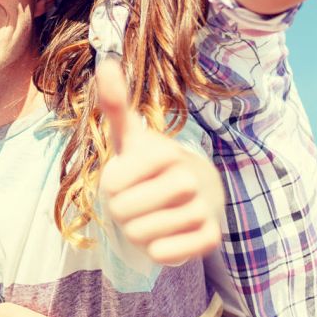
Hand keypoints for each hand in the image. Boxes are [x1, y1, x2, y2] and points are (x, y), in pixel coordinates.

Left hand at [98, 60, 222, 265]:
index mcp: (166, 152)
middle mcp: (189, 178)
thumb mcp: (130, 137)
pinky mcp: (210, 238)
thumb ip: (116, 104)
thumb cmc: (150, 165)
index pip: (112, 183)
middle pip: (124, 211)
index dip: (110, 186)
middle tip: (138, 200)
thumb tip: (106, 62)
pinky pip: (165, 253)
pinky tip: (165, 235)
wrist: (193, 194)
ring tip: (151, 215)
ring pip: (142, 234)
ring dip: (137, 231)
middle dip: (121, 211)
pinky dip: (156, 250)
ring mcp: (203, 209)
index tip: (126, 178)